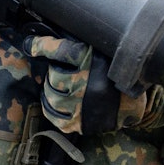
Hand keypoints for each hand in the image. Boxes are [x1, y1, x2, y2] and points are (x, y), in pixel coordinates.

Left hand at [23, 35, 148, 134]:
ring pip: (52, 98)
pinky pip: (57, 119)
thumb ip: (79, 47)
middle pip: (53, 77)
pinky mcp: (83, 122)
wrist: (134, 102)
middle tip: (58, 74)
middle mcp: (85, 82)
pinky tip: (54, 105)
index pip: (59, 49)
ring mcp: (83, 104)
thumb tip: (50, 42)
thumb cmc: (115, 72)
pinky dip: (52, 112)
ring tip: (54, 89)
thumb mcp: (99, 52)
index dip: (40, 46)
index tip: (29, 44)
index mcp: (90, 60)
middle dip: (51, 75)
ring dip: (49, 93)